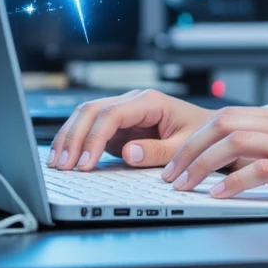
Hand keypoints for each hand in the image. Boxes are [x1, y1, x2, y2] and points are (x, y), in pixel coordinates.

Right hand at [47, 90, 213, 171]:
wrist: (211, 133)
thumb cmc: (202, 136)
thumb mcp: (185, 147)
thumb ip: (158, 151)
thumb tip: (128, 153)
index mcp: (150, 101)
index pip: (112, 114)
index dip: (94, 138)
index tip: (84, 162)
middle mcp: (132, 102)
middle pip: (91, 111)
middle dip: (73, 138)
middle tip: (62, 165)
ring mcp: (123, 113)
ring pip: (85, 117)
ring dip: (68, 138)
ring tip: (56, 163)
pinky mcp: (118, 127)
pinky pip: (91, 130)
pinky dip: (76, 143)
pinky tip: (64, 158)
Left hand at [162, 107, 267, 214]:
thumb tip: (245, 165)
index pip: (229, 116)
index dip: (197, 137)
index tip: (180, 159)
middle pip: (224, 124)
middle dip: (190, 149)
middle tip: (173, 174)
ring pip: (235, 143)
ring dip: (202, 165)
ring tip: (187, 185)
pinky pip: (260, 170)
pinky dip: (233, 182)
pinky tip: (219, 195)